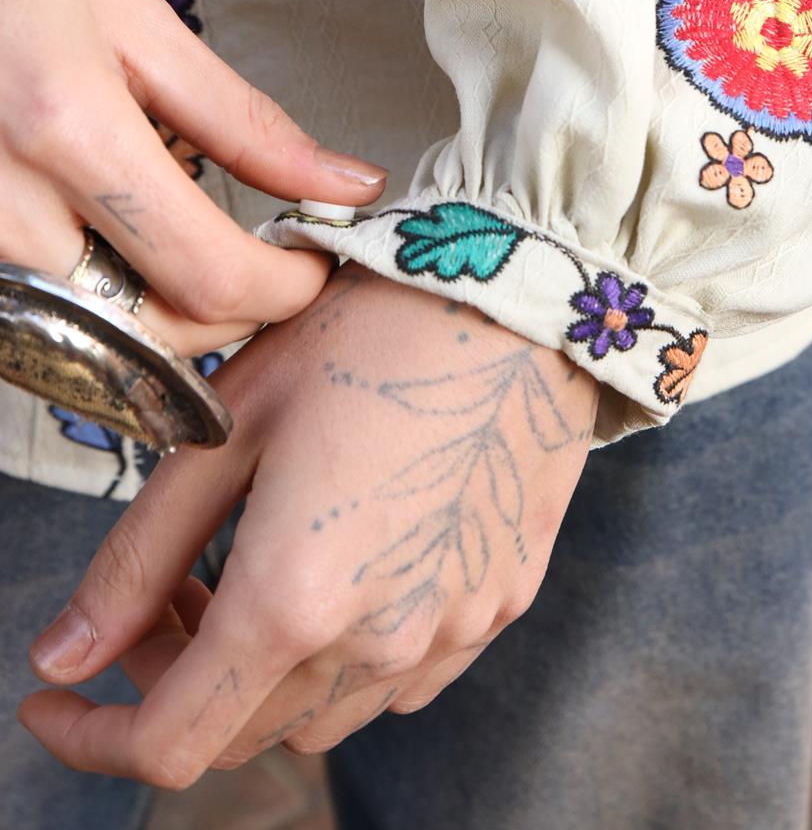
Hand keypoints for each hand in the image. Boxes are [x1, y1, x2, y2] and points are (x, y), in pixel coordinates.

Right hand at [0, 0, 386, 352]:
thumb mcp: (141, 28)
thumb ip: (244, 122)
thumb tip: (346, 184)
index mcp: (69, 132)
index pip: (207, 272)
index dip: (284, 286)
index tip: (314, 260)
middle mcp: (5, 211)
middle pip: (155, 332)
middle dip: (235, 311)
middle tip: (267, 259)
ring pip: (98, 344)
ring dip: (170, 319)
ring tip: (196, 247)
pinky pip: (44, 330)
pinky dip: (103, 312)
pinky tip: (123, 255)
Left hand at [18, 266, 597, 786]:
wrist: (521, 296)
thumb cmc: (369, 332)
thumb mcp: (228, 425)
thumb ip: (138, 557)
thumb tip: (65, 654)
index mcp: (295, 598)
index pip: (168, 746)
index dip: (92, 736)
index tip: (59, 691)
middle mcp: (378, 642)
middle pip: (241, 733)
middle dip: (177, 680)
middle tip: (167, 590)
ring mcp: (450, 631)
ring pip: (322, 714)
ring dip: (264, 672)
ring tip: (256, 566)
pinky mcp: (501, 604)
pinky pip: (403, 678)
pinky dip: (348, 655)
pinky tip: (347, 566)